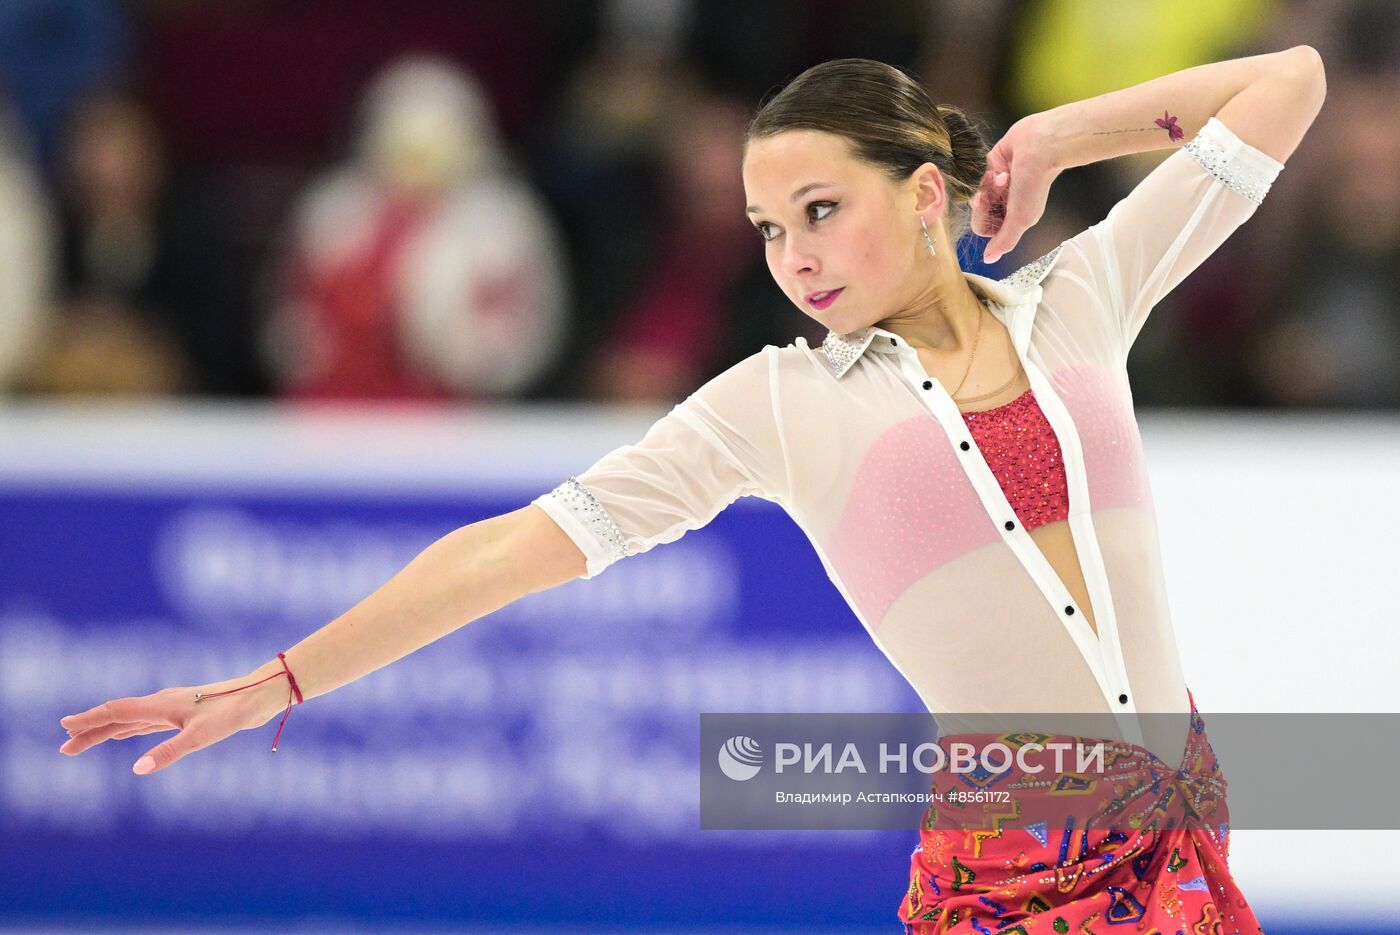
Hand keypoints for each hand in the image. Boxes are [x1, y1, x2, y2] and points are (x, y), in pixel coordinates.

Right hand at [59, 670, 292, 775]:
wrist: (258, 695)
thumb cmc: (232, 713)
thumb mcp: (201, 736)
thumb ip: (169, 752)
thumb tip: (137, 769)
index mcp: (160, 705)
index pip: (116, 712)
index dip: (89, 720)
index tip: (64, 727)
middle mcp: (161, 704)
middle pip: (117, 717)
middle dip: (90, 732)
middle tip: (64, 748)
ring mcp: (171, 708)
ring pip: (130, 720)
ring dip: (106, 731)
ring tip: (83, 742)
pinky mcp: (183, 714)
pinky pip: (146, 722)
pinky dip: (128, 729)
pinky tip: (123, 734)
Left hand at [970, 114, 1064, 263]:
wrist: (1041, 146)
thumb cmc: (1034, 184)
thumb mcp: (1020, 219)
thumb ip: (1004, 241)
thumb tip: (989, 260)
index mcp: (1014, 217)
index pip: (986, 228)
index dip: (985, 221)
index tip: (993, 212)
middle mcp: (1007, 201)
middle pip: (980, 210)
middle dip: (986, 201)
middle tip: (997, 192)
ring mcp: (999, 182)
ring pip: (978, 191)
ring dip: (990, 185)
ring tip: (1005, 177)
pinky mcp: (993, 163)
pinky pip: (979, 173)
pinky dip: (989, 171)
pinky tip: (1003, 169)